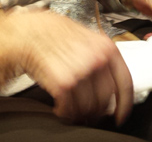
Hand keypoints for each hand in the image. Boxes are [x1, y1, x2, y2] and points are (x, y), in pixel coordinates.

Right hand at [0, 10, 133, 124]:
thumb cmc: (53, 34)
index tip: (120, 116)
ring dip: (79, 114)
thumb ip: (100, 56)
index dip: (124, 104)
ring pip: (88, 108)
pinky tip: (59, 107)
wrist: (26, 33)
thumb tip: (108, 81)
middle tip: (87, 113)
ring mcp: (82, 72)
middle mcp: (98, 60)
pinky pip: (70, 109)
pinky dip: (65, 113)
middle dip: (96, 111)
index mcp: (107, 48)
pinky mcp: (64, 84)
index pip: (125, 83)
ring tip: (70, 109)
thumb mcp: (85, 37)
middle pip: (105, 100)